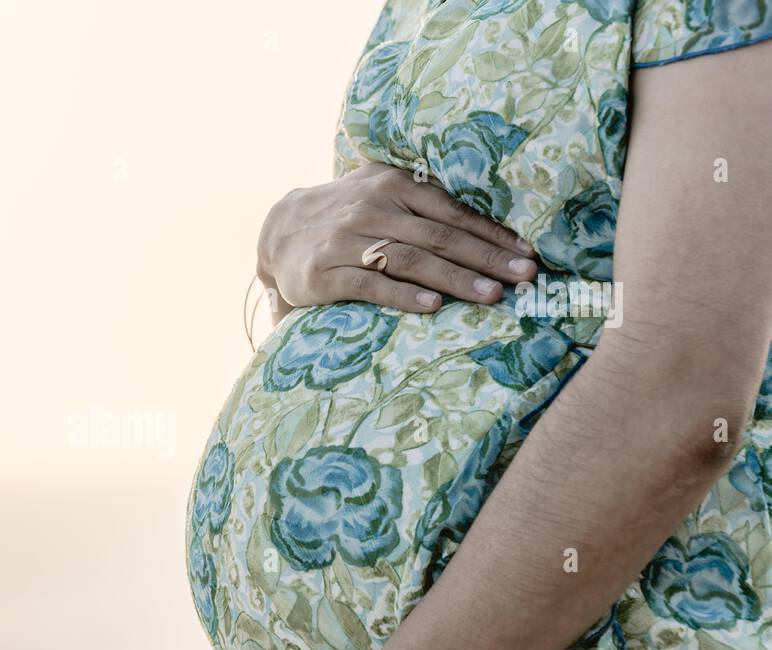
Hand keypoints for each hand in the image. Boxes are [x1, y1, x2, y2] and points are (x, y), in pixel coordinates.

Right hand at [256, 163, 537, 323]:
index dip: (493, 232)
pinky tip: (433, 308)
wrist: (277, 231)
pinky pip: (371, 285)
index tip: (528, 252)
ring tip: (491, 296)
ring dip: (456, 279)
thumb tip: (490, 222)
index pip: (453, 210)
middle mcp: (372, 208)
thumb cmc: (345, 214)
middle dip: (486, 258)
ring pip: (411, 260)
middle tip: (525, 277)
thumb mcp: (381, 192)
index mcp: (393, 184)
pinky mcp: (326, 273)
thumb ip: (425, 200)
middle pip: (440, 236)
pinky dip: (404, 296)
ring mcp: (347, 241)